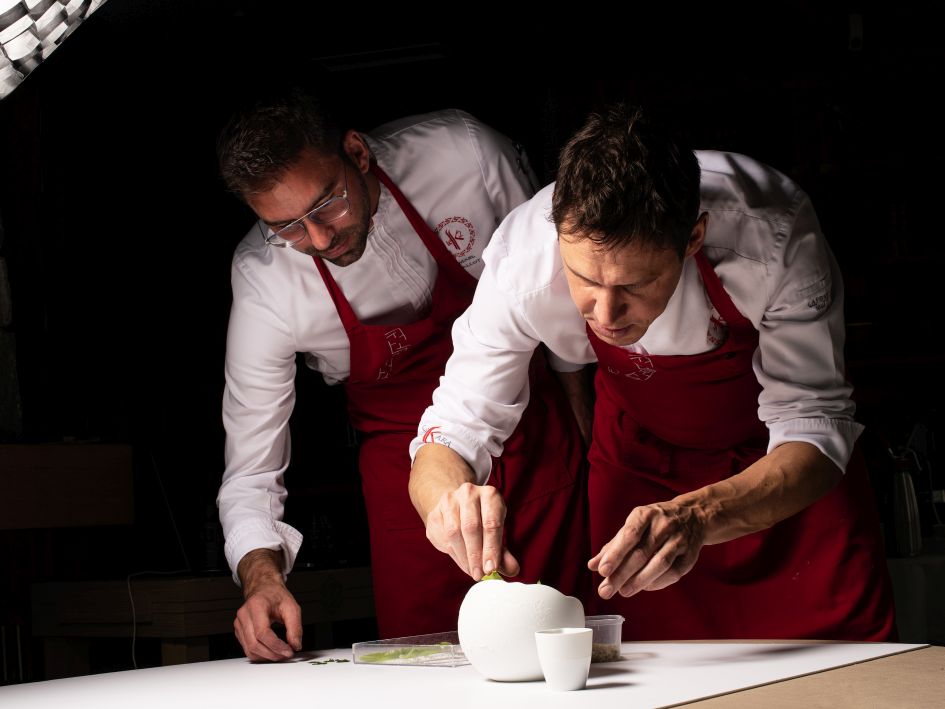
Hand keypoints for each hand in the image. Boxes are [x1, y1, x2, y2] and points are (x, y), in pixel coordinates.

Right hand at [234, 550, 301, 660]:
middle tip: (286, 655)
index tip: (288, 652)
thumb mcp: (291, 607)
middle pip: (254, 644)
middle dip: (272, 654)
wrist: (264, 589)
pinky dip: (260, 654)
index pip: (263, 633)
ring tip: (280, 655)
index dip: (276, 646)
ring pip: (249, 650)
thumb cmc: (276, 596)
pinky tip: (272, 651)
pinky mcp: (239, 631)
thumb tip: (296, 645)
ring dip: (266, 657)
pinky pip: (247, 648)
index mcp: (256, 605)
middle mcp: (244, 615)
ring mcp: (239, 624)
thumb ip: (295, 627)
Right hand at [424, 482, 519, 580]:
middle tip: (480, 574)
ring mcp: (449, 501)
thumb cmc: (483, 518)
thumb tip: (512, 570)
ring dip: (463, 556)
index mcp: (490, 495)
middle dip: (475, 555)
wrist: (459, 505)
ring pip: (454, 532)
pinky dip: (453, 553)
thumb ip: (503, 551)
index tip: (491, 569)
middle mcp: (468, 493)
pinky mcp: (435, 513)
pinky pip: (442, 537)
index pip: (491, 523)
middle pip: (471, 527)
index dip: (491, 548)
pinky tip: (462, 561)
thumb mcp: (497, 529)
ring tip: (472, 570)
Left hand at [588, 500, 706, 598]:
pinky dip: (657, 582)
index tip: (602, 570)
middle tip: (606, 590)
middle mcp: (664, 525)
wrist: (693, 516)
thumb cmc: (656, 522)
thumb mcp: (634, 525)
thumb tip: (593, 565)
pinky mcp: (690, 555)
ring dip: (639, 581)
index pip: (629, 535)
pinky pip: (673, 573)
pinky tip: (644, 588)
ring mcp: (679, 540)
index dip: (615, 554)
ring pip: (660, 564)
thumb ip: (613, 545)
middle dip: (622, 574)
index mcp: (646, 514)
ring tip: (623, 591)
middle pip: (642, 553)